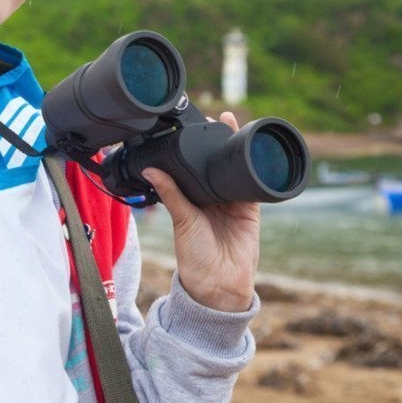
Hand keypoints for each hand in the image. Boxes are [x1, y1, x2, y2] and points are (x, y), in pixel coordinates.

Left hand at [141, 111, 260, 311]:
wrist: (221, 283)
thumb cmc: (194, 256)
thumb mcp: (181, 220)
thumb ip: (171, 194)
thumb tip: (150, 170)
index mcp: (190, 198)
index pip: (191, 167)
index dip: (192, 148)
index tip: (189, 126)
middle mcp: (210, 197)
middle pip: (213, 163)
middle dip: (214, 142)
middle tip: (212, 119)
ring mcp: (231, 200)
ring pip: (232, 167)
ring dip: (233, 147)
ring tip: (228, 123)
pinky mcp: (250, 207)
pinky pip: (251, 181)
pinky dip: (251, 165)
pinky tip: (251, 146)